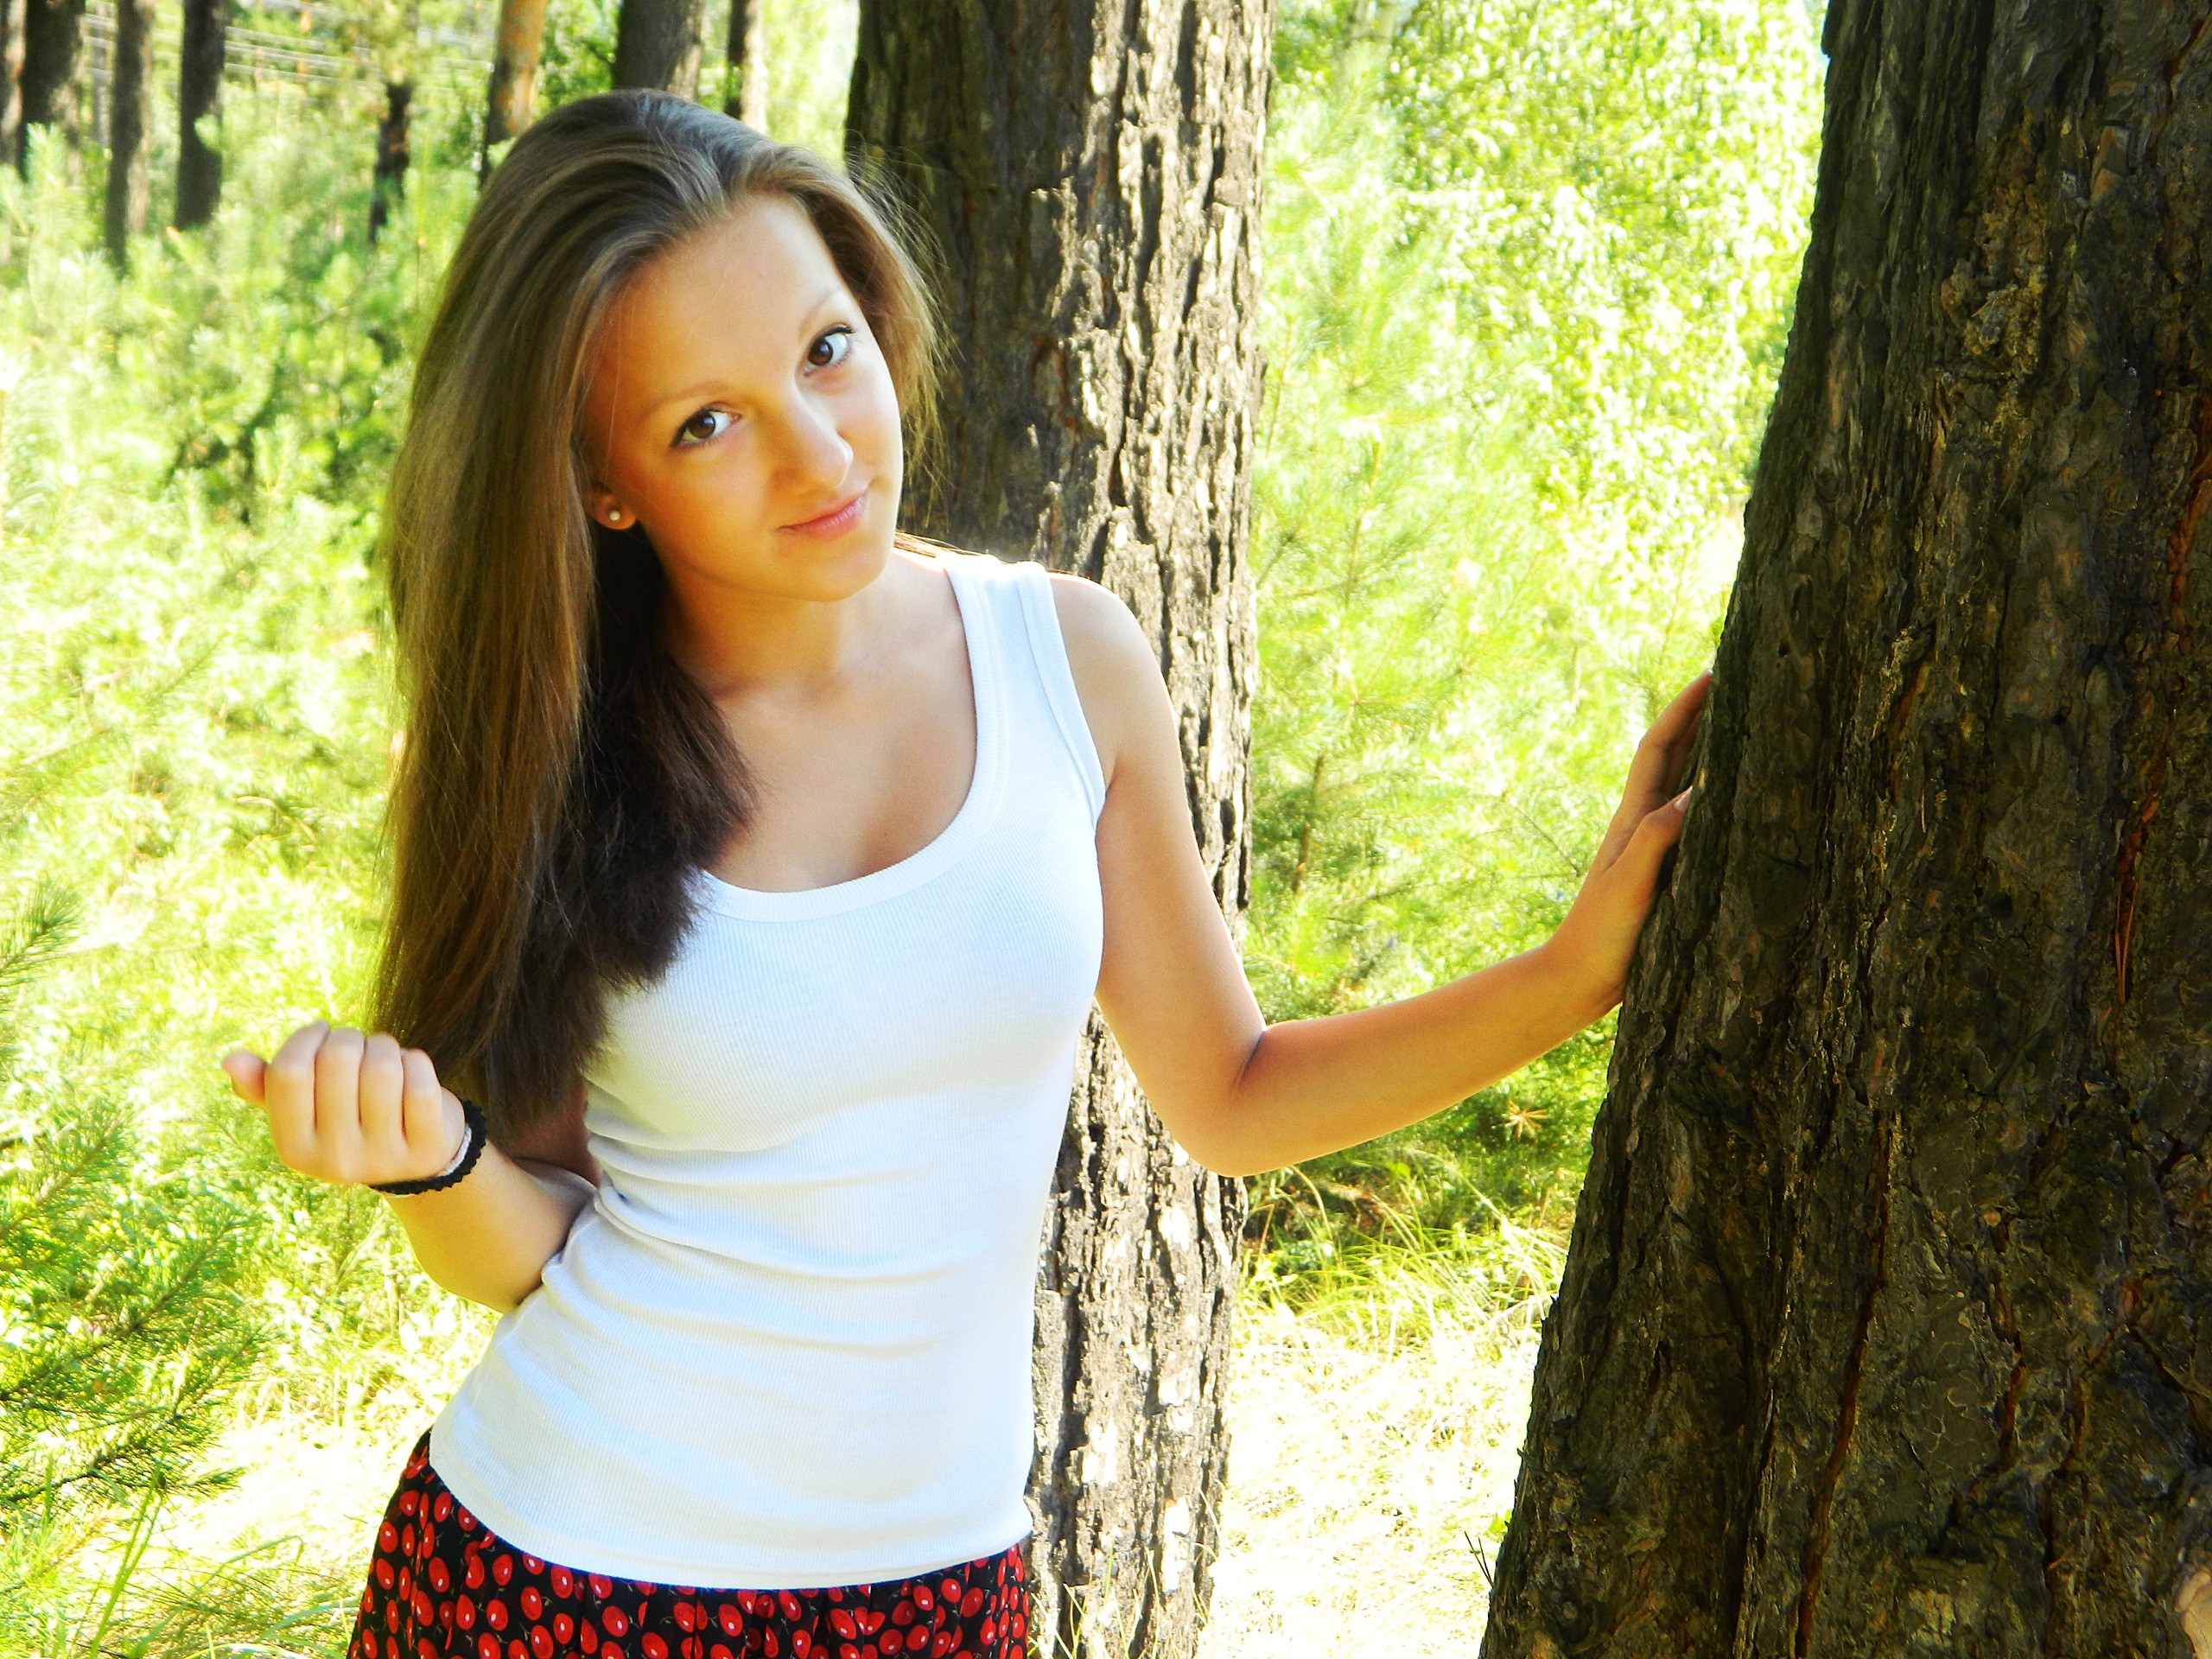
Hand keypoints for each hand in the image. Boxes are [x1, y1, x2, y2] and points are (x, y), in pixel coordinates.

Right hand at [222, 1020, 467, 1189]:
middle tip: (357, 1045)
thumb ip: (267, 1085)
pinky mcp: (427, 1146)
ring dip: (384, 1046)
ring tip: (383, 1056)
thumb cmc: (351, 1117)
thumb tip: (230, 1059)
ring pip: (382, 1065)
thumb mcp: (307, 1109)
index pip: (288, 1072)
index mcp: (294, 1151)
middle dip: (350, 1037)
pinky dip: (416, 1062)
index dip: (307, 1037)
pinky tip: (411, 1073)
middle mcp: (335, 1161)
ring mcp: (383, 1157)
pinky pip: (420, 1079)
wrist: (417, 1159)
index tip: (321, 1032)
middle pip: (338, 1059)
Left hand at [1541, 670, 1712, 1019]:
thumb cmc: (1601, 933)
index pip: (1660, 749)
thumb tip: (1697, 791)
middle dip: (1702, 721)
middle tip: (1737, 689)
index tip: (1711, 676)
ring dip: (1711, 756)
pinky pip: (1697, 826)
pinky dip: (1717, 804)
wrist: (1579, 980)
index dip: (1684, 711)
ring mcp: (1654, 849)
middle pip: (1675, 760)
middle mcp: (1644, 826)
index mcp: (1633, 819)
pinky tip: (1738, 806)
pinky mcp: (1666, 875)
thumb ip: (1658, 837)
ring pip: (1687, 789)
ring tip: (1746, 730)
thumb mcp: (1630, 881)